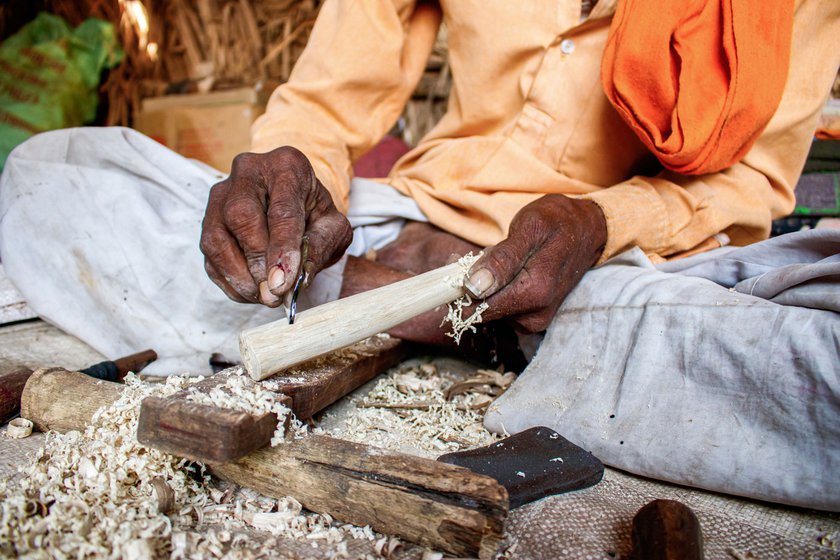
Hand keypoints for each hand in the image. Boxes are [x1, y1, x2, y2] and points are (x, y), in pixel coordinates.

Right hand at [200, 147, 351, 306]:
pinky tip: (250, 292)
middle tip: (273, 294)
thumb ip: (320, 247)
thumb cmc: (315, 214)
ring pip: (217, 236)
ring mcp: (221, 194)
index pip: (282, 210)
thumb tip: (297, 278)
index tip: (284, 283)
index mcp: (287, 166)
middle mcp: (248, 171)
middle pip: (241, 216)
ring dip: (239, 275)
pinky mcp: (207, 218)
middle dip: (256, 262)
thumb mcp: (333, 227)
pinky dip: (228, 279)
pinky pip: (209, 253)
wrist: (296, 204)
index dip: (281, 249)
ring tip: (264, 297)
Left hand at [463, 194, 606, 332]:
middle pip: (481, 310)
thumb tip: (473, 287)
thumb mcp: (529, 229)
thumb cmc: (557, 223)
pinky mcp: (530, 319)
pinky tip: (506, 272)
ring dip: (485, 287)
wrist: (587, 231)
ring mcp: (533, 321)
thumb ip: (502, 260)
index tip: (461, 266)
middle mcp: (534, 315)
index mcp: (534, 293)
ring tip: (502, 259)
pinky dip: (495, 291)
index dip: (461, 288)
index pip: (478, 308)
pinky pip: (500, 309)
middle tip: (486, 254)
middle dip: (473, 285)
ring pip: (488, 309)